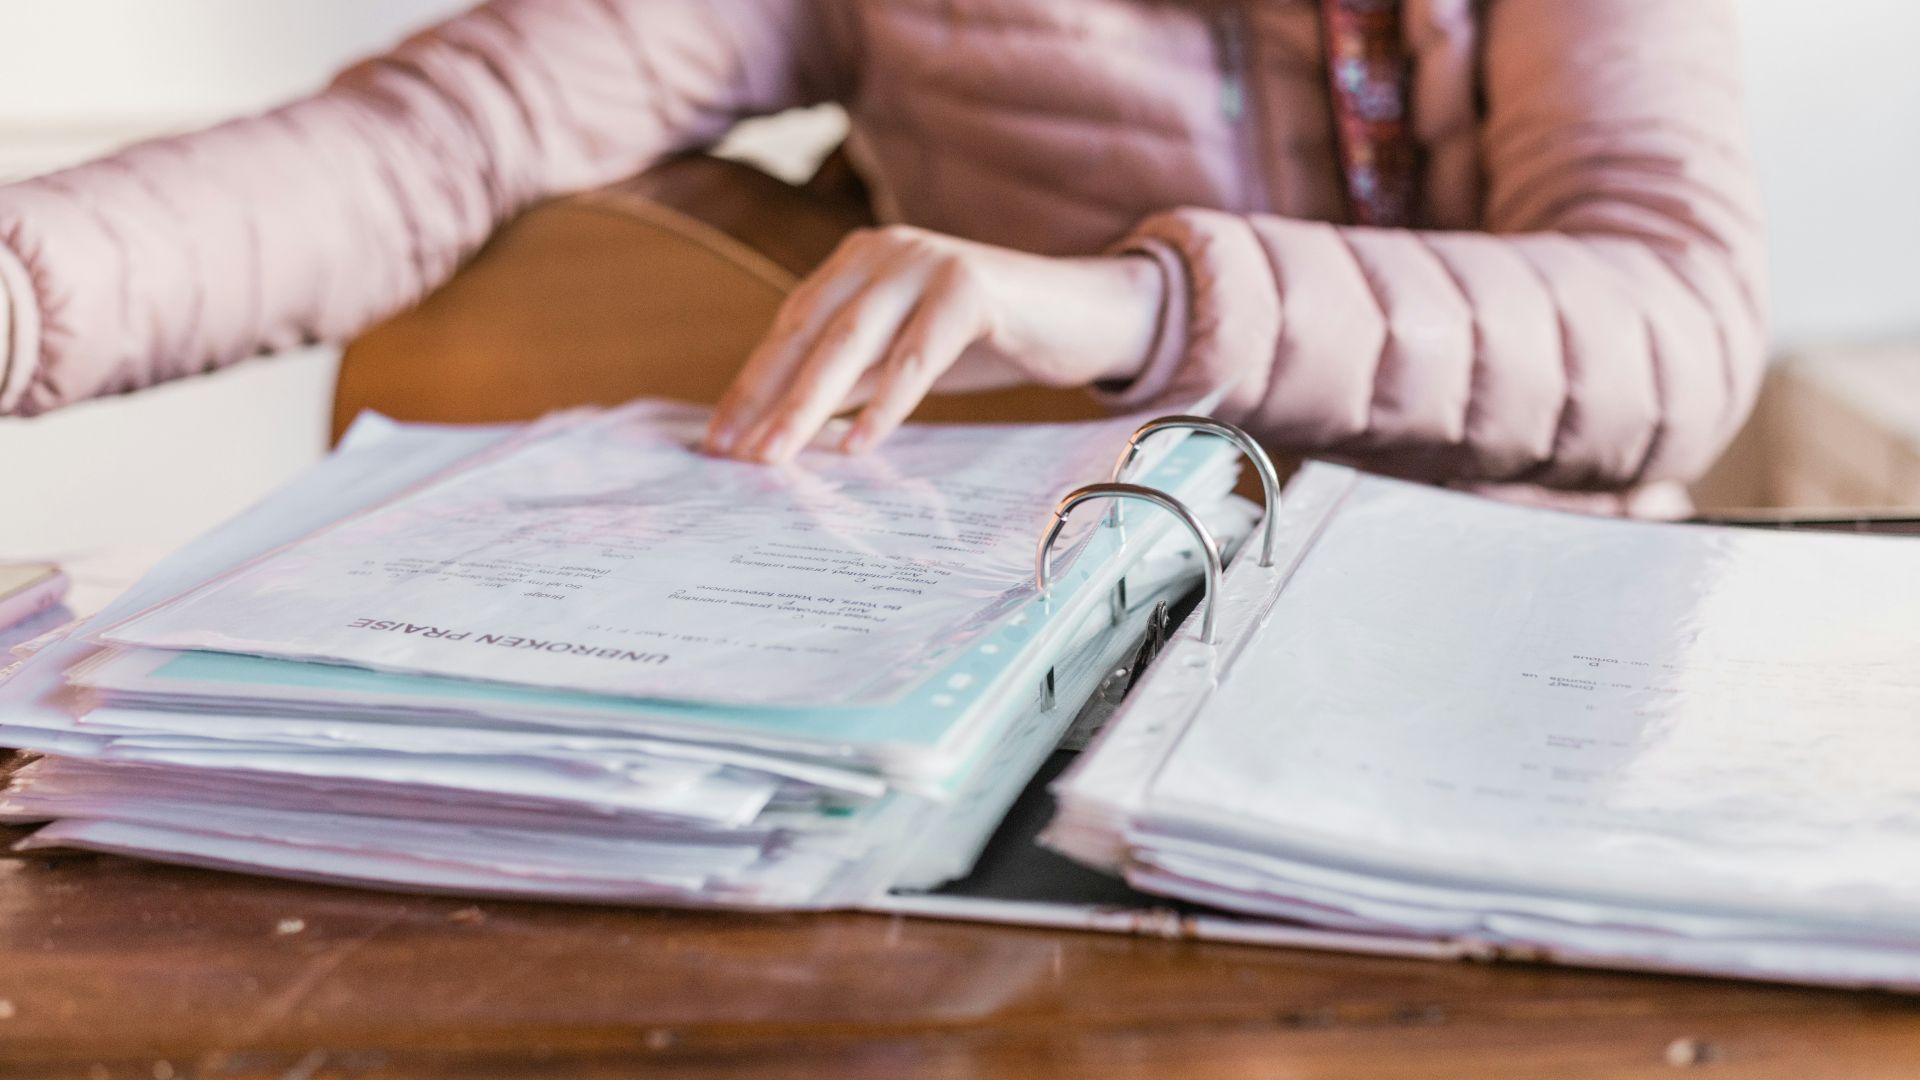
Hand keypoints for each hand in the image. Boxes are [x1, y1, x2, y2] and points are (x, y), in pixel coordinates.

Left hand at [702, 225, 1165, 462]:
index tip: (718, 439)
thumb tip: (777, 426)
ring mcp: (928, 262)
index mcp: (858, 260)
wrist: (1083, 313)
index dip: (751, 383)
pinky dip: (885, 404)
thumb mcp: (902, 355)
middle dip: (767, 399)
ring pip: (853, 344)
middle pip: (811, 335)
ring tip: (776, 456)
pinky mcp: (972, 288)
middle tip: (735, 456)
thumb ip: (848, 377)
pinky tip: (856, 444)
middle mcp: (885, 251)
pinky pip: (918, 356)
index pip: (790, 327)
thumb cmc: (986, 337)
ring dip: (808, 406)